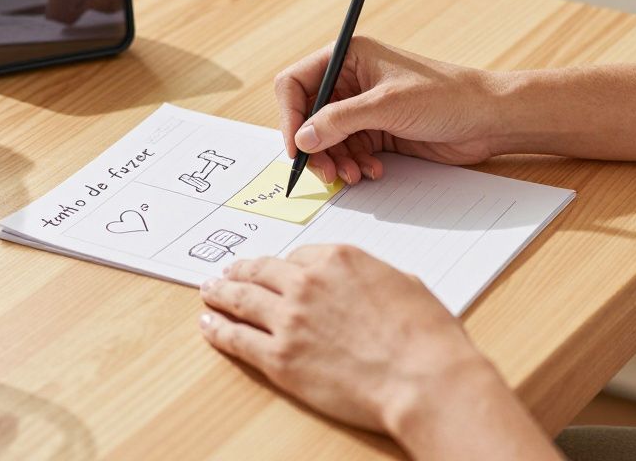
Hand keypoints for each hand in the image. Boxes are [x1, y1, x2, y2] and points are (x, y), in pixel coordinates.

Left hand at [198, 244, 484, 434]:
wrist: (423, 379)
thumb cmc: (426, 337)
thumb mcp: (404, 284)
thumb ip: (373, 278)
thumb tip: (364, 285)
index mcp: (339, 259)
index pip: (299, 255)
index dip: (285, 265)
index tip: (274, 269)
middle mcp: (307, 283)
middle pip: (262, 271)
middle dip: (241, 271)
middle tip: (227, 272)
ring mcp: (289, 320)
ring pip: (241, 300)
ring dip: (220, 293)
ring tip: (209, 291)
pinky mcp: (280, 358)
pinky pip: (237, 339)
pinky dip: (218, 330)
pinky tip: (209, 325)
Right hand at [275, 36, 509, 184]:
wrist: (489, 119)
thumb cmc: (446, 96)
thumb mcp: (386, 106)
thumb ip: (338, 121)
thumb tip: (301, 139)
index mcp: (350, 56)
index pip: (296, 82)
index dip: (289, 115)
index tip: (295, 147)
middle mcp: (352, 80)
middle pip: (308, 116)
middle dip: (314, 146)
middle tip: (325, 173)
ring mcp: (364, 107)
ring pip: (327, 139)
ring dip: (335, 161)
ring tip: (353, 176)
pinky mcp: (378, 130)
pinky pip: (350, 151)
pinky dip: (354, 165)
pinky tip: (373, 172)